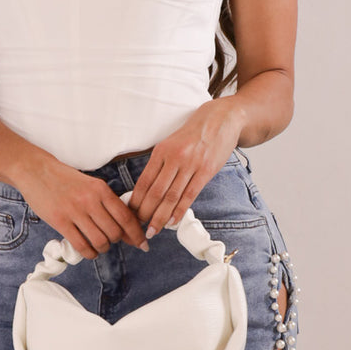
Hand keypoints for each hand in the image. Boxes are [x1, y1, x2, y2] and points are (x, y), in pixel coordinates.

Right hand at [16, 156, 149, 259]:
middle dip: (116, 241)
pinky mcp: (60, 221)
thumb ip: (107, 203)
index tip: (142, 243)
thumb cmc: (65, 180)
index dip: (137, 234)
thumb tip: (125, 227)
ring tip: (99, 246)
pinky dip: (89, 253)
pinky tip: (89, 251)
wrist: (36, 171)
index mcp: (101, 189)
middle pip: (115, 232)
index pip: (126, 217)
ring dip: (103, 248)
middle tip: (111, 241)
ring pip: (100, 241)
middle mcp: (90, 200)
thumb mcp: (91, 185)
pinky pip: (81, 245)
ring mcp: (74, 211)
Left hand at [126, 102, 241, 235]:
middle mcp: (174, 158)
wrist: (220, 120)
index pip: (144, 181)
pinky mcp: (205, 171)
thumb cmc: (194, 134)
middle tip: (138, 228)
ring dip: (160, 216)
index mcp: (161, 151)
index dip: (136, 200)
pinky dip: (179, 211)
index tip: (130, 214)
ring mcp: (190, 165)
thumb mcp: (171, 143)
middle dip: (145, 213)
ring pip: (171, 197)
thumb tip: (147, 188)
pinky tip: (172, 222)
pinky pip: (189, 195)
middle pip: (155, 192)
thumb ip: (160, 163)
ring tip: (153, 230)